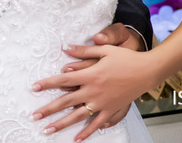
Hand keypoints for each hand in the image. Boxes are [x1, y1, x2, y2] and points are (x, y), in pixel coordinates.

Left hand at [31, 43, 158, 141]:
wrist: (147, 71)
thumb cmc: (126, 58)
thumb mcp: (104, 50)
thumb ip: (83, 51)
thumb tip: (65, 47)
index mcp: (90, 75)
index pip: (63, 80)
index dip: (47, 84)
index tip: (34, 88)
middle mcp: (94, 91)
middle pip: (66, 102)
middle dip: (48, 109)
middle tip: (34, 116)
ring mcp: (102, 103)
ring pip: (78, 116)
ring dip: (62, 124)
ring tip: (47, 130)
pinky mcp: (111, 110)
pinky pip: (96, 123)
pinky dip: (86, 132)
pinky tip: (76, 139)